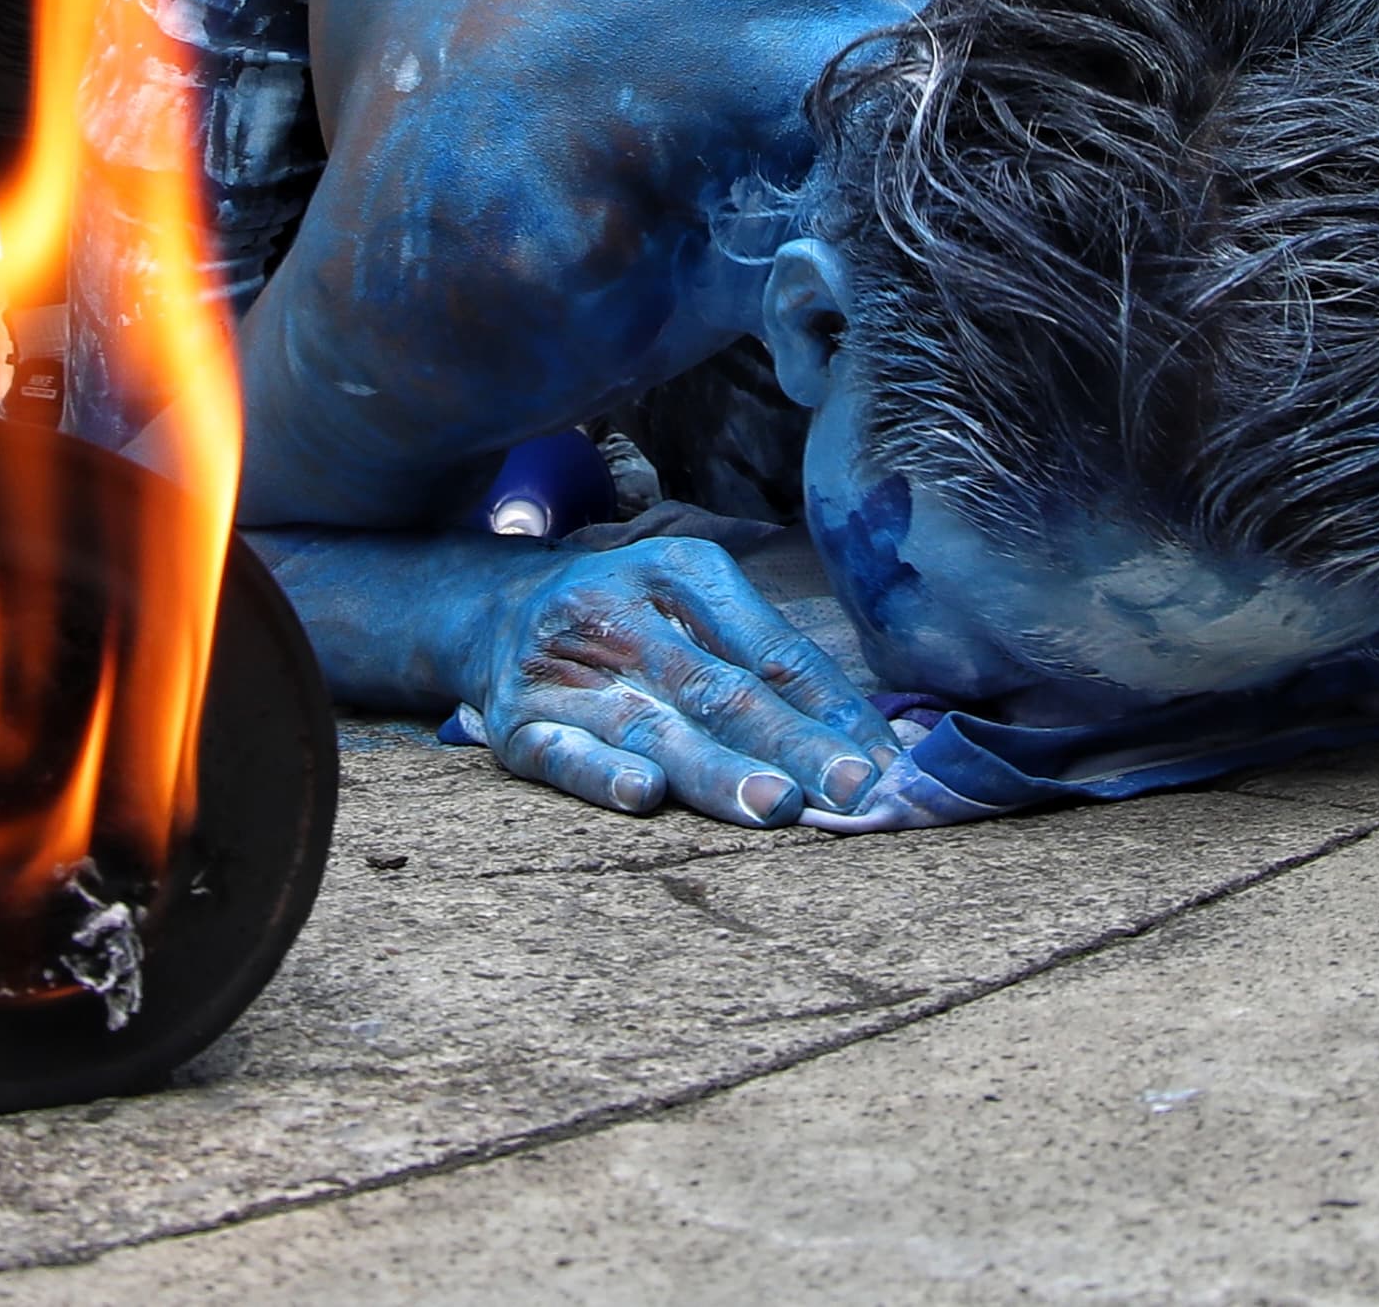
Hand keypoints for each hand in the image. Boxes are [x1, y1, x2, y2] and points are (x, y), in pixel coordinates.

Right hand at [466, 537, 893, 822]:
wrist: (491, 611)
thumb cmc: (630, 619)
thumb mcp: (695, 603)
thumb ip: (771, 662)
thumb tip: (873, 743)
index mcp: (680, 573)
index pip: (773, 650)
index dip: (833, 709)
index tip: (887, 765)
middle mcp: (622, 613)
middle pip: (719, 689)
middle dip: (792, 743)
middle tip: (852, 790)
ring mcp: (566, 670)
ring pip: (653, 726)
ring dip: (716, 769)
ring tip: (774, 804)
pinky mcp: (519, 725)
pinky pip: (563, 755)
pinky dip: (602, 774)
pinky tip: (645, 795)